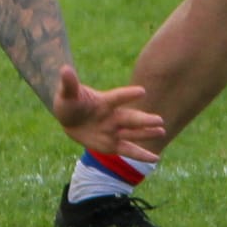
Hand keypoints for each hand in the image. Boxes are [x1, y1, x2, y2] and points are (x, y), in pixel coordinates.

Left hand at [49, 67, 164, 162]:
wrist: (70, 118)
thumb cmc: (70, 102)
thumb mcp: (66, 93)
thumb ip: (69, 83)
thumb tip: (64, 69)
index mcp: (103, 101)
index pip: (117, 97)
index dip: (128, 95)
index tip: (142, 91)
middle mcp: (112, 116)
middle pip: (130, 118)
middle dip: (143, 120)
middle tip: (159, 120)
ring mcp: (113, 131)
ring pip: (133, 134)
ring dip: (146, 134)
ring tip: (162, 132)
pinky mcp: (112, 145)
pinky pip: (128, 150)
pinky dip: (141, 154)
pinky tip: (156, 158)